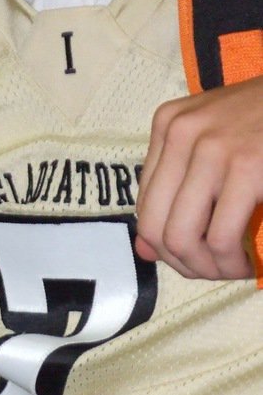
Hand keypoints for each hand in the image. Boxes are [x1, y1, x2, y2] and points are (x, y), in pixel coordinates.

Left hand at [135, 77, 262, 279]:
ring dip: (210, 268)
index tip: (195, 257)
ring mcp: (212, 148)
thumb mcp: (212, 141)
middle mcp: (180, 132)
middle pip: (154, 225)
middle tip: (214, 270)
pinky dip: (234, 263)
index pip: (144, 204)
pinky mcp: (247, 168)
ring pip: (182, 236)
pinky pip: (222, 236)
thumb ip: (177, 187)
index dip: (165, 243)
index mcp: (168, 124)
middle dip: (184, 262)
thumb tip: (144, 251)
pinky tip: (251, 263)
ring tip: (235, 268)